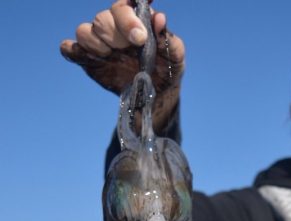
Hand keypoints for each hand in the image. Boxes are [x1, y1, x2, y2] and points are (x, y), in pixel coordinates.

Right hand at [60, 0, 184, 95]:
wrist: (157, 95)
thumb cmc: (167, 69)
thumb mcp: (175, 56)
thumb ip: (168, 38)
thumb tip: (160, 18)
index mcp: (134, 20)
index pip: (123, 5)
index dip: (127, 16)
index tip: (140, 36)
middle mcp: (114, 28)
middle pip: (102, 18)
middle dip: (116, 33)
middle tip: (133, 47)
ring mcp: (99, 44)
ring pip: (84, 30)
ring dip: (96, 43)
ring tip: (111, 56)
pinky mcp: (88, 60)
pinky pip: (70, 49)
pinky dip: (72, 50)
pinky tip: (88, 59)